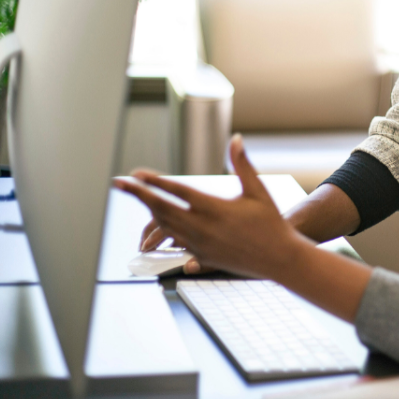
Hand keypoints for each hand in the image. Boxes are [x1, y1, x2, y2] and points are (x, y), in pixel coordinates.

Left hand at [116, 135, 307, 278]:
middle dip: (138, 195)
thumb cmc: (271, 223)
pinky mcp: (201, 256)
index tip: (137, 174)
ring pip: (165, 225)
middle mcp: (203, 228)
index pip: (177, 192)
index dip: (155, 182)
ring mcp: (199, 244)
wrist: (279, 258)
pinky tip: (156, 221)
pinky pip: (174, 240)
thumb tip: (235, 139)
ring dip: (149, 210)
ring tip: (137, 197)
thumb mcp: (258, 191)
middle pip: (161, 209)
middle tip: (119, 183)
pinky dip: (162, 228)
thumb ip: (243, 164)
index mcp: (215, 209)